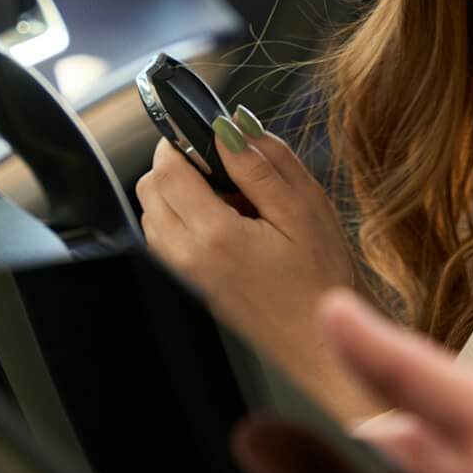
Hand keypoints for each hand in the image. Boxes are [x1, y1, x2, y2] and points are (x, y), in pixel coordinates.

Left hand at [136, 110, 373, 418]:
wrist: (320, 345)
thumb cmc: (322, 282)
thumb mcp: (305, 210)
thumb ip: (263, 163)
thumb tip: (229, 127)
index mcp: (214, 236)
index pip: (165, 169)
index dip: (183, 142)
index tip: (213, 140)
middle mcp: (186, 258)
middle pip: (150, 188)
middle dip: (180, 166)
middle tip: (229, 172)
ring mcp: (183, 276)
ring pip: (154, 214)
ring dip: (182, 194)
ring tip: (234, 204)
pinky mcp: (188, 287)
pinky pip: (165, 240)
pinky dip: (185, 222)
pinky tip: (230, 229)